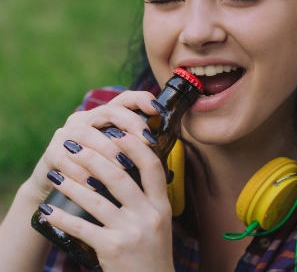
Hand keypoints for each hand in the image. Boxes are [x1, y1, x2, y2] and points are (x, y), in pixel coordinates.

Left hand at [27, 91, 174, 270]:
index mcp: (162, 204)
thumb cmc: (152, 250)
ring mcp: (131, 232)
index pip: (152, 166)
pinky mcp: (112, 249)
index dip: (134, 146)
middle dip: (92, 157)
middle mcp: (149, 215)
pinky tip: (49, 211)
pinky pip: (82, 227)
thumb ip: (148, 196)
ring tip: (56, 172)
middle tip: (73, 145)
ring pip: (96, 198)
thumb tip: (125, 167)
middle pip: (118, 176)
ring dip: (72, 183)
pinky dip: (63, 218)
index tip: (116, 132)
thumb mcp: (159, 220)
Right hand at [28, 90, 158, 200]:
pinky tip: (97, 185)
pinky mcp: (51, 154)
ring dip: (108, 151)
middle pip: (108, 111)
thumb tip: (166, 147)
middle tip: (148, 142)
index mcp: (102, 118)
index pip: (123, 100)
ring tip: (125, 166)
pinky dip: (83, 173)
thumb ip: (135, 149)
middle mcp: (84, 120)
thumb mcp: (119, 158)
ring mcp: (66, 135)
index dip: (141, 100)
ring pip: (88, 135)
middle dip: (130, 124)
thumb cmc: (99, 174)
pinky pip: (66, 159)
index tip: (158, 110)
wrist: (60, 193)